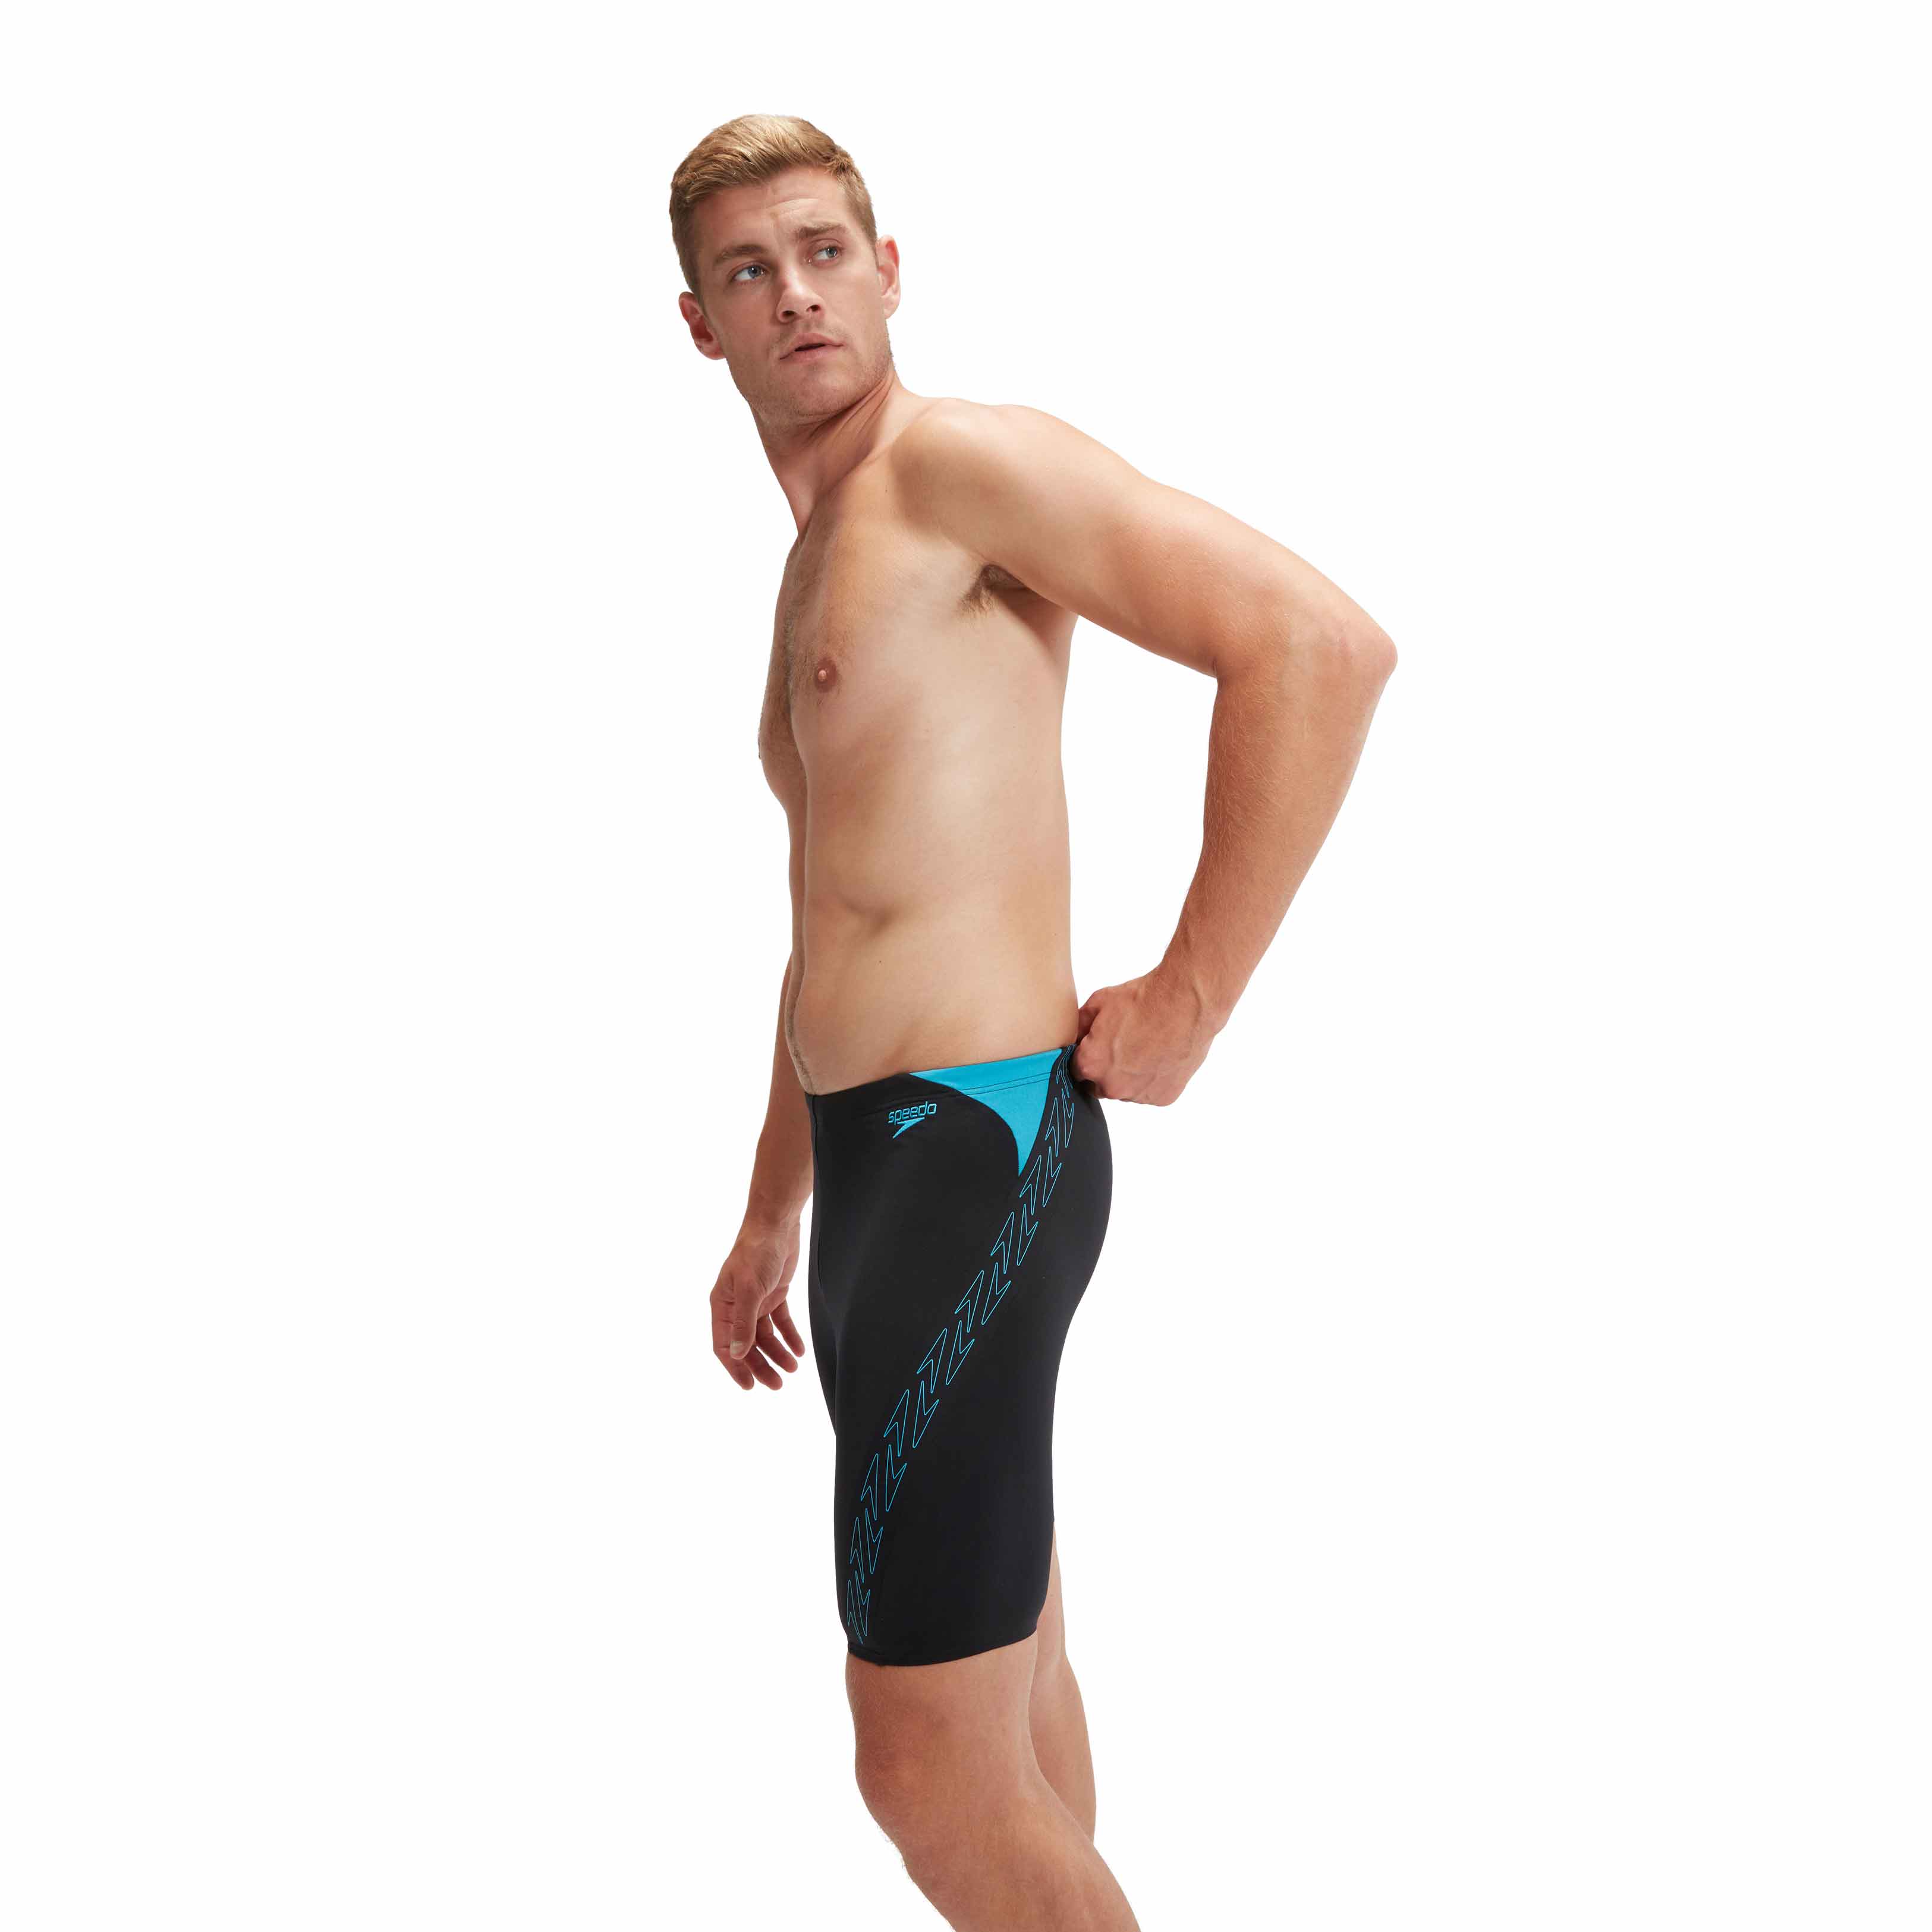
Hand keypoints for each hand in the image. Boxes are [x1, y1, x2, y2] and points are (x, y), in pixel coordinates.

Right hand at [711, 1219, 806, 1390]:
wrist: (777, 1225)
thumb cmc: (756, 1252)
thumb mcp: (750, 1289)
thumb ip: (743, 1322)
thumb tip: (736, 1354)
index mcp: (722, 1305)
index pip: (724, 1345)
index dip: (735, 1367)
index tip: (750, 1386)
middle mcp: (736, 1306)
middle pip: (746, 1345)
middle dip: (760, 1365)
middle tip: (777, 1384)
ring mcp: (756, 1301)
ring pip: (765, 1336)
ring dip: (777, 1353)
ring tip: (792, 1369)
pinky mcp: (774, 1294)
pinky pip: (780, 1322)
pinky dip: (789, 1336)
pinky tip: (798, 1350)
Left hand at [1072, 968, 1218, 1103]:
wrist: (1184, 1003)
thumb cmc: (1143, 1000)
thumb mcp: (1099, 1002)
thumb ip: (1080, 1024)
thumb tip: (1074, 1035)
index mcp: (1091, 1064)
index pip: (1076, 1070)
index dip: (1085, 1057)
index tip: (1097, 1047)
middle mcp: (1112, 1086)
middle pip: (1099, 1085)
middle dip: (1105, 1070)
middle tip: (1123, 1046)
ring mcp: (1139, 1095)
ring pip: (1126, 1090)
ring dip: (1130, 1076)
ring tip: (1145, 1048)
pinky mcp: (1163, 1097)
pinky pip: (1150, 1092)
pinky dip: (1153, 1079)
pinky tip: (1160, 1056)